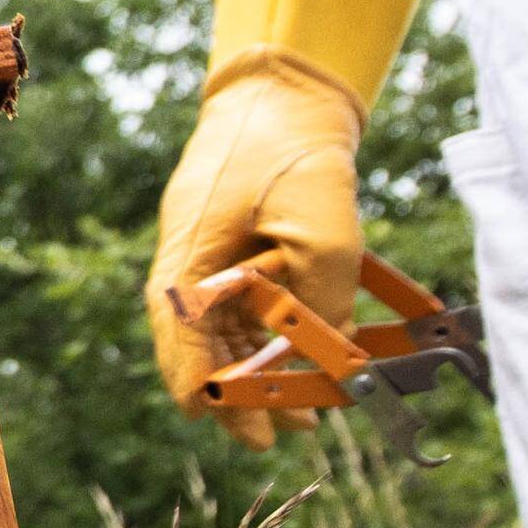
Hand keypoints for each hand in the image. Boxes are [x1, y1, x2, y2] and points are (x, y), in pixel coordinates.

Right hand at [146, 52, 366, 449]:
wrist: (280, 92)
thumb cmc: (289, 152)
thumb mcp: (325, 231)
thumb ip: (328, 302)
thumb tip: (339, 356)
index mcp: (189, 270)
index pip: (188, 358)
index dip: (221, 403)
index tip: (256, 436)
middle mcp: (189, 271)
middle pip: (205, 355)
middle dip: (249, 397)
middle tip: (293, 429)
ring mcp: (207, 259)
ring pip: (227, 335)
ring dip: (267, 371)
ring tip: (311, 407)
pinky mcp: (230, 249)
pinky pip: (246, 307)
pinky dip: (275, 334)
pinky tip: (308, 353)